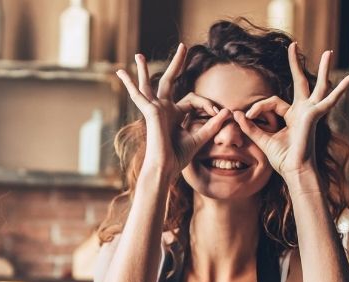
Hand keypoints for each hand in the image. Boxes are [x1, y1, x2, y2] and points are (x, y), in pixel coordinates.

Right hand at [116, 44, 231, 170]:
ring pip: (148, 84)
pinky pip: (138, 95)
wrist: (165, 168)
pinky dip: (129, 84)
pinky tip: (120, 73)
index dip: (208, 104)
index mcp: (174, 114)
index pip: (193, 99)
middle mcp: (163, 109)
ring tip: (138, 55)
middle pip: (169, 81)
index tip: (218, 113)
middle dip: (177, 63)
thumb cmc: (178, 158)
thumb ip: (213, 124)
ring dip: (144, 69)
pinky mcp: (149, 112)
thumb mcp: (200, 137)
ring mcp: (154, 109)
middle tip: (184, 46)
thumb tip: (228, 111)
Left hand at [232, 43, 348, 177]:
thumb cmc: (283, 159)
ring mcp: (311, 111)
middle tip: (293, 45)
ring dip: (323, 68)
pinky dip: (341, 89)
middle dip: (295, 64)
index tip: (247, 116)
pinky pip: (329, 99)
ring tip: (328, 52)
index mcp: (292, 115)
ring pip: (319, 85)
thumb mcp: (262, 140)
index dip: (257, 106)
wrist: (295, 171)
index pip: (272, 100)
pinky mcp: (314, 114)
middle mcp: (303, 111)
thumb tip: (237, 113)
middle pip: (300, 82)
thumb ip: (251, 127)